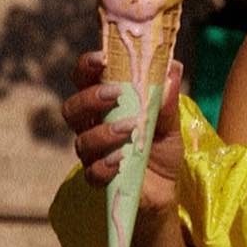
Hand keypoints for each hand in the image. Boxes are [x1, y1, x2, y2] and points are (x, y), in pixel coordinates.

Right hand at [60, 50, 183, 210]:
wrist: (166, 188)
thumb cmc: (161, 148)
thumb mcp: (170, 123)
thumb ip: (168, 99)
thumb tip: (173, 68)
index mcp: (103, 104)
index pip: (84, 79)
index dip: (87, 66)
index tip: (102, 58)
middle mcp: (91, 125)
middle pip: (72, 107)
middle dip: (90, 98)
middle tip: (116, 95)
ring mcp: (92, 153)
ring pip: (81, 139)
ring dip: (104, 132)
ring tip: (130, 129)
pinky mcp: (98, 179)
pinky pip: (91, 171)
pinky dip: (105, 164)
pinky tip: (122, 159)